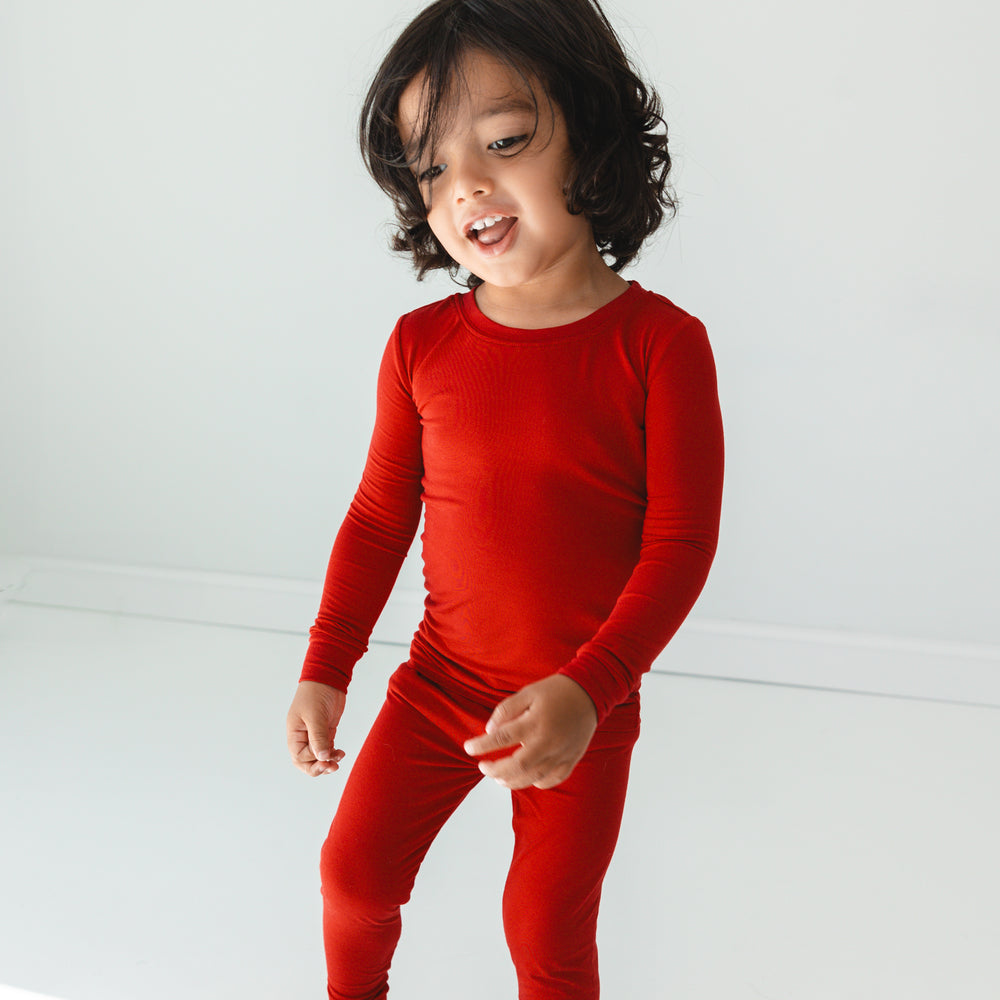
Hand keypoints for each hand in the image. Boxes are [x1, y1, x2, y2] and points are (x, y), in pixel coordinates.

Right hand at [286, 681, 346, 775]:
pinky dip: (333, 753)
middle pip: (306, 761)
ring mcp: (315, 734)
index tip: (325, 758)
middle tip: (331, 767)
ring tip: (338, 759)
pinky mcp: (326, 730)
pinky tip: (340, 753)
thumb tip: (322, 758)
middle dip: (318, 767)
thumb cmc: (315, 693)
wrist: (328, 678)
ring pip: (318, 756)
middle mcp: (303, 736)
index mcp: (294, 733)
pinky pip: (327, 748)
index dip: (312, 761)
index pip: (299, 756)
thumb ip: (318, 737)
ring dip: (327, 761)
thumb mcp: (315, 716)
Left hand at [464, 674, 597, 789]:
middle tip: (482, 767)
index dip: (482, 745)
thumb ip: (506, 710)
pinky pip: (552, 779)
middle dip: (495, 770)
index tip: (468, 747)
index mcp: (535, 722)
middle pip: (517, 766)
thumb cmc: (555, 691)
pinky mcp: (572, 759)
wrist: (589, 693)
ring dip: (512, 781)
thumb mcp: (527, 692)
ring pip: (533, 777)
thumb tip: (489, 731)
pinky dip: (537, 782)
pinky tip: (526, 778)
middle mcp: (548, 741)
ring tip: (498, 778)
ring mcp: (562, 753)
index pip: (502, 738)